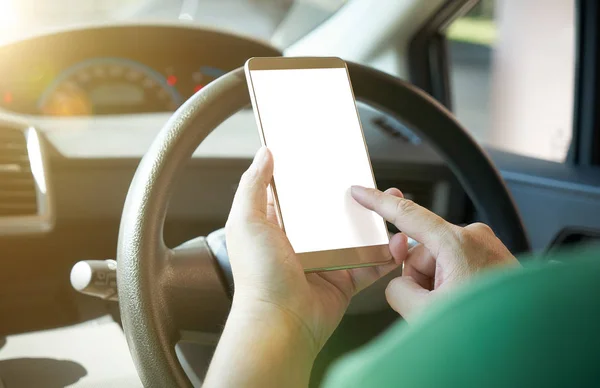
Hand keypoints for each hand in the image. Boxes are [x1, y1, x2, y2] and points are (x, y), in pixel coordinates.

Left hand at [204, 147, 407, 387]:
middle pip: (331, 214)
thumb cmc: (259, 277)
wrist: (280, 325)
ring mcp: (324, 263)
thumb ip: (253, 185)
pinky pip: (370, 265)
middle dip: (352, 198)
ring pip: (355, 237)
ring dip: (374, 222)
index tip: (330, 160)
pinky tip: (398, 241)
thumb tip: (265, 153)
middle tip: (371, 181)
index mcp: (276, 227)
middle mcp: (301, 244)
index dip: (311, 179)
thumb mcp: (246, 221)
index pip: (296, 196)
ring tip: (393, 204)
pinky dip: (386, 255)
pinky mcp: (343, 282)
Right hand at [351, 185, 519, 321]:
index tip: (361, 191)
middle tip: (434, 305)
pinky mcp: (494, 257)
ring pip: (437, 261)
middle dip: (419, 279)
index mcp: (458, 243)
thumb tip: (402, 284)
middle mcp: (474, 237)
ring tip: (455, 309)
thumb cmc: (490, 331)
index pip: (407, 215)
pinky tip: (464, 305)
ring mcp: (487, 247)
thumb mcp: (424, 314)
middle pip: (421, 251)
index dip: (377, 202)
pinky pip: (456, 265)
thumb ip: (396, 290)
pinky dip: (451, 286)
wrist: (530, 342)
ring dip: (436, 286)